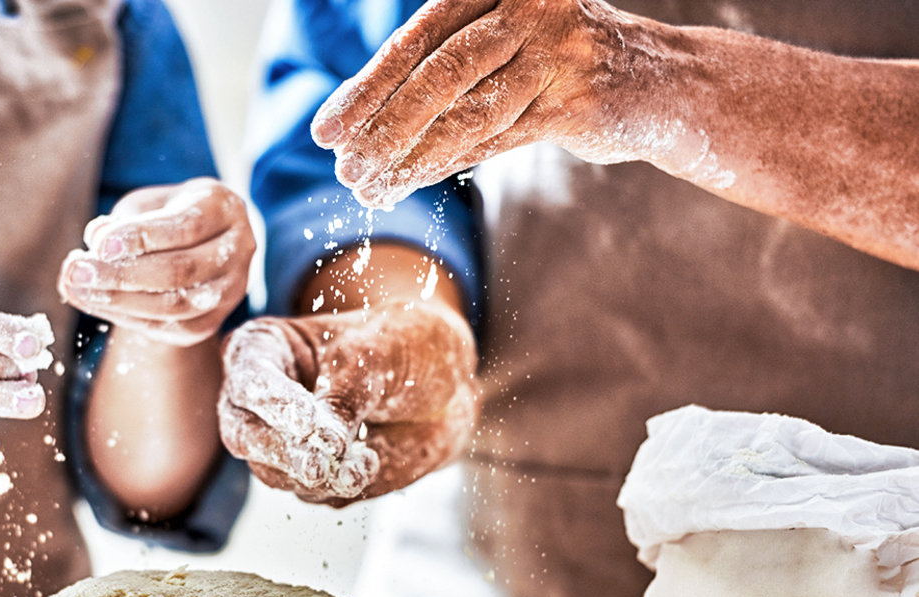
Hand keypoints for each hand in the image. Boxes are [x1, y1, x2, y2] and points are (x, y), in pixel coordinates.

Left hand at [57, 178, 254, 345]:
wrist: (201, 245)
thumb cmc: (168, 214)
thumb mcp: (149, 203)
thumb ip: (125, 219)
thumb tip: (95, 240)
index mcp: (224, 209)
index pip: (186, 227)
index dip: (141, 237)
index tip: (98, 244)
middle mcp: (238, 251)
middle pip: (180, 271)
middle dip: (122, 274)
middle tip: (76, 271)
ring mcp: (230, 291)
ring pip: (175, 306)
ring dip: (118, 301)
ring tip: (76, 288)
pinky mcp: (211, 322)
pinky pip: (169, 328)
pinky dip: (126, 317)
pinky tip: (94, 302)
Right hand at [218, 301, 479, 505]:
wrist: (448, 387)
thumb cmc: (403, 347)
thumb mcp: (376, 355)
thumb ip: (344, 396)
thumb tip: (324, 445)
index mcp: (263, 350)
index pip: (250, 381)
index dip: (275, 404)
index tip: (308, 424)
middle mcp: (260, 400)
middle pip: (243, 435)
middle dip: (281, 453)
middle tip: (317, 466)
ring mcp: (281, 442)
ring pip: (274, 473)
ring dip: (318, 475)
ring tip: (364, 463)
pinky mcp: (308, 477)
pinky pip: (311, 494)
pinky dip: (340, 484)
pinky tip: (371, 462)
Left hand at [312, 0, 654, 207]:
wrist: (659, 84)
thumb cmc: (558, 64)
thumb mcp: (500, 45)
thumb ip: (442, 67)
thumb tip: (359, 121)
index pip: (416, 40)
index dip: (365, 89)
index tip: (326, 132)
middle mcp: (528, 6)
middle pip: (436, 75)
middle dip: (380, 129)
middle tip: (341, 170)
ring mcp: (557, 51)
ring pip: (465, 113)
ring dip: (408, 158)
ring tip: (367, 189)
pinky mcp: (577, 99)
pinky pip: (497, 140)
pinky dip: (447, 166)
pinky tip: (410, 185)